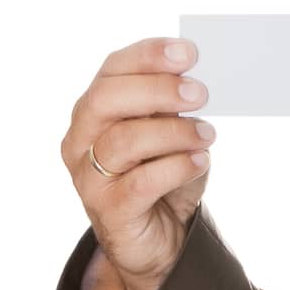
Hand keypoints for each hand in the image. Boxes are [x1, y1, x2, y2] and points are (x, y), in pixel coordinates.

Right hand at [59, 37, 215, 289]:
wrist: (160, 237)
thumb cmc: (163, 173)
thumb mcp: (172, 132)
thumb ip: (176, 105)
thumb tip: (200, 79)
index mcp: (95, 109)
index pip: (112, 70)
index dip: (147, 55)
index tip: (188, 52)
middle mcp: (82, 138)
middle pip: (106, 99)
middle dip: (157, 89)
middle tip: (200, 93)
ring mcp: (89, 176)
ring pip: (124, 141)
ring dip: (174, 132)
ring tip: (207, 134)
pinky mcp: (108, 210)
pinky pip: (140, 183)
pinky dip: (176, 167)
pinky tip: (200, 161)